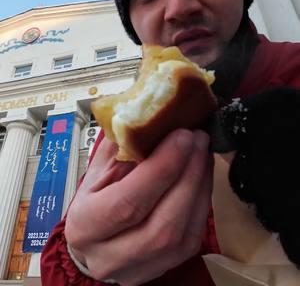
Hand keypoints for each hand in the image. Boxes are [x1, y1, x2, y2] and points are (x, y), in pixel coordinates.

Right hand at [65, 129, 212, 285]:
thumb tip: (151, 117)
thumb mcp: (98, 170)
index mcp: (86, 225)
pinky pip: (193, 235)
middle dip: (188, 175)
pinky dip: (203, 200)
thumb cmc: (94, 200)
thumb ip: (121, 148)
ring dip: (199, 186)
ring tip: (203, 152)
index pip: (127, 203)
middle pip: (160, 224)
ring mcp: (141, 268)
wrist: (94, 244)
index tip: (182, 135)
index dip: (160, 169)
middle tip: (198, 138)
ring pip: (182, 234)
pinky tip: (203, 173)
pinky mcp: (166, 268)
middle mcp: (110, 255)